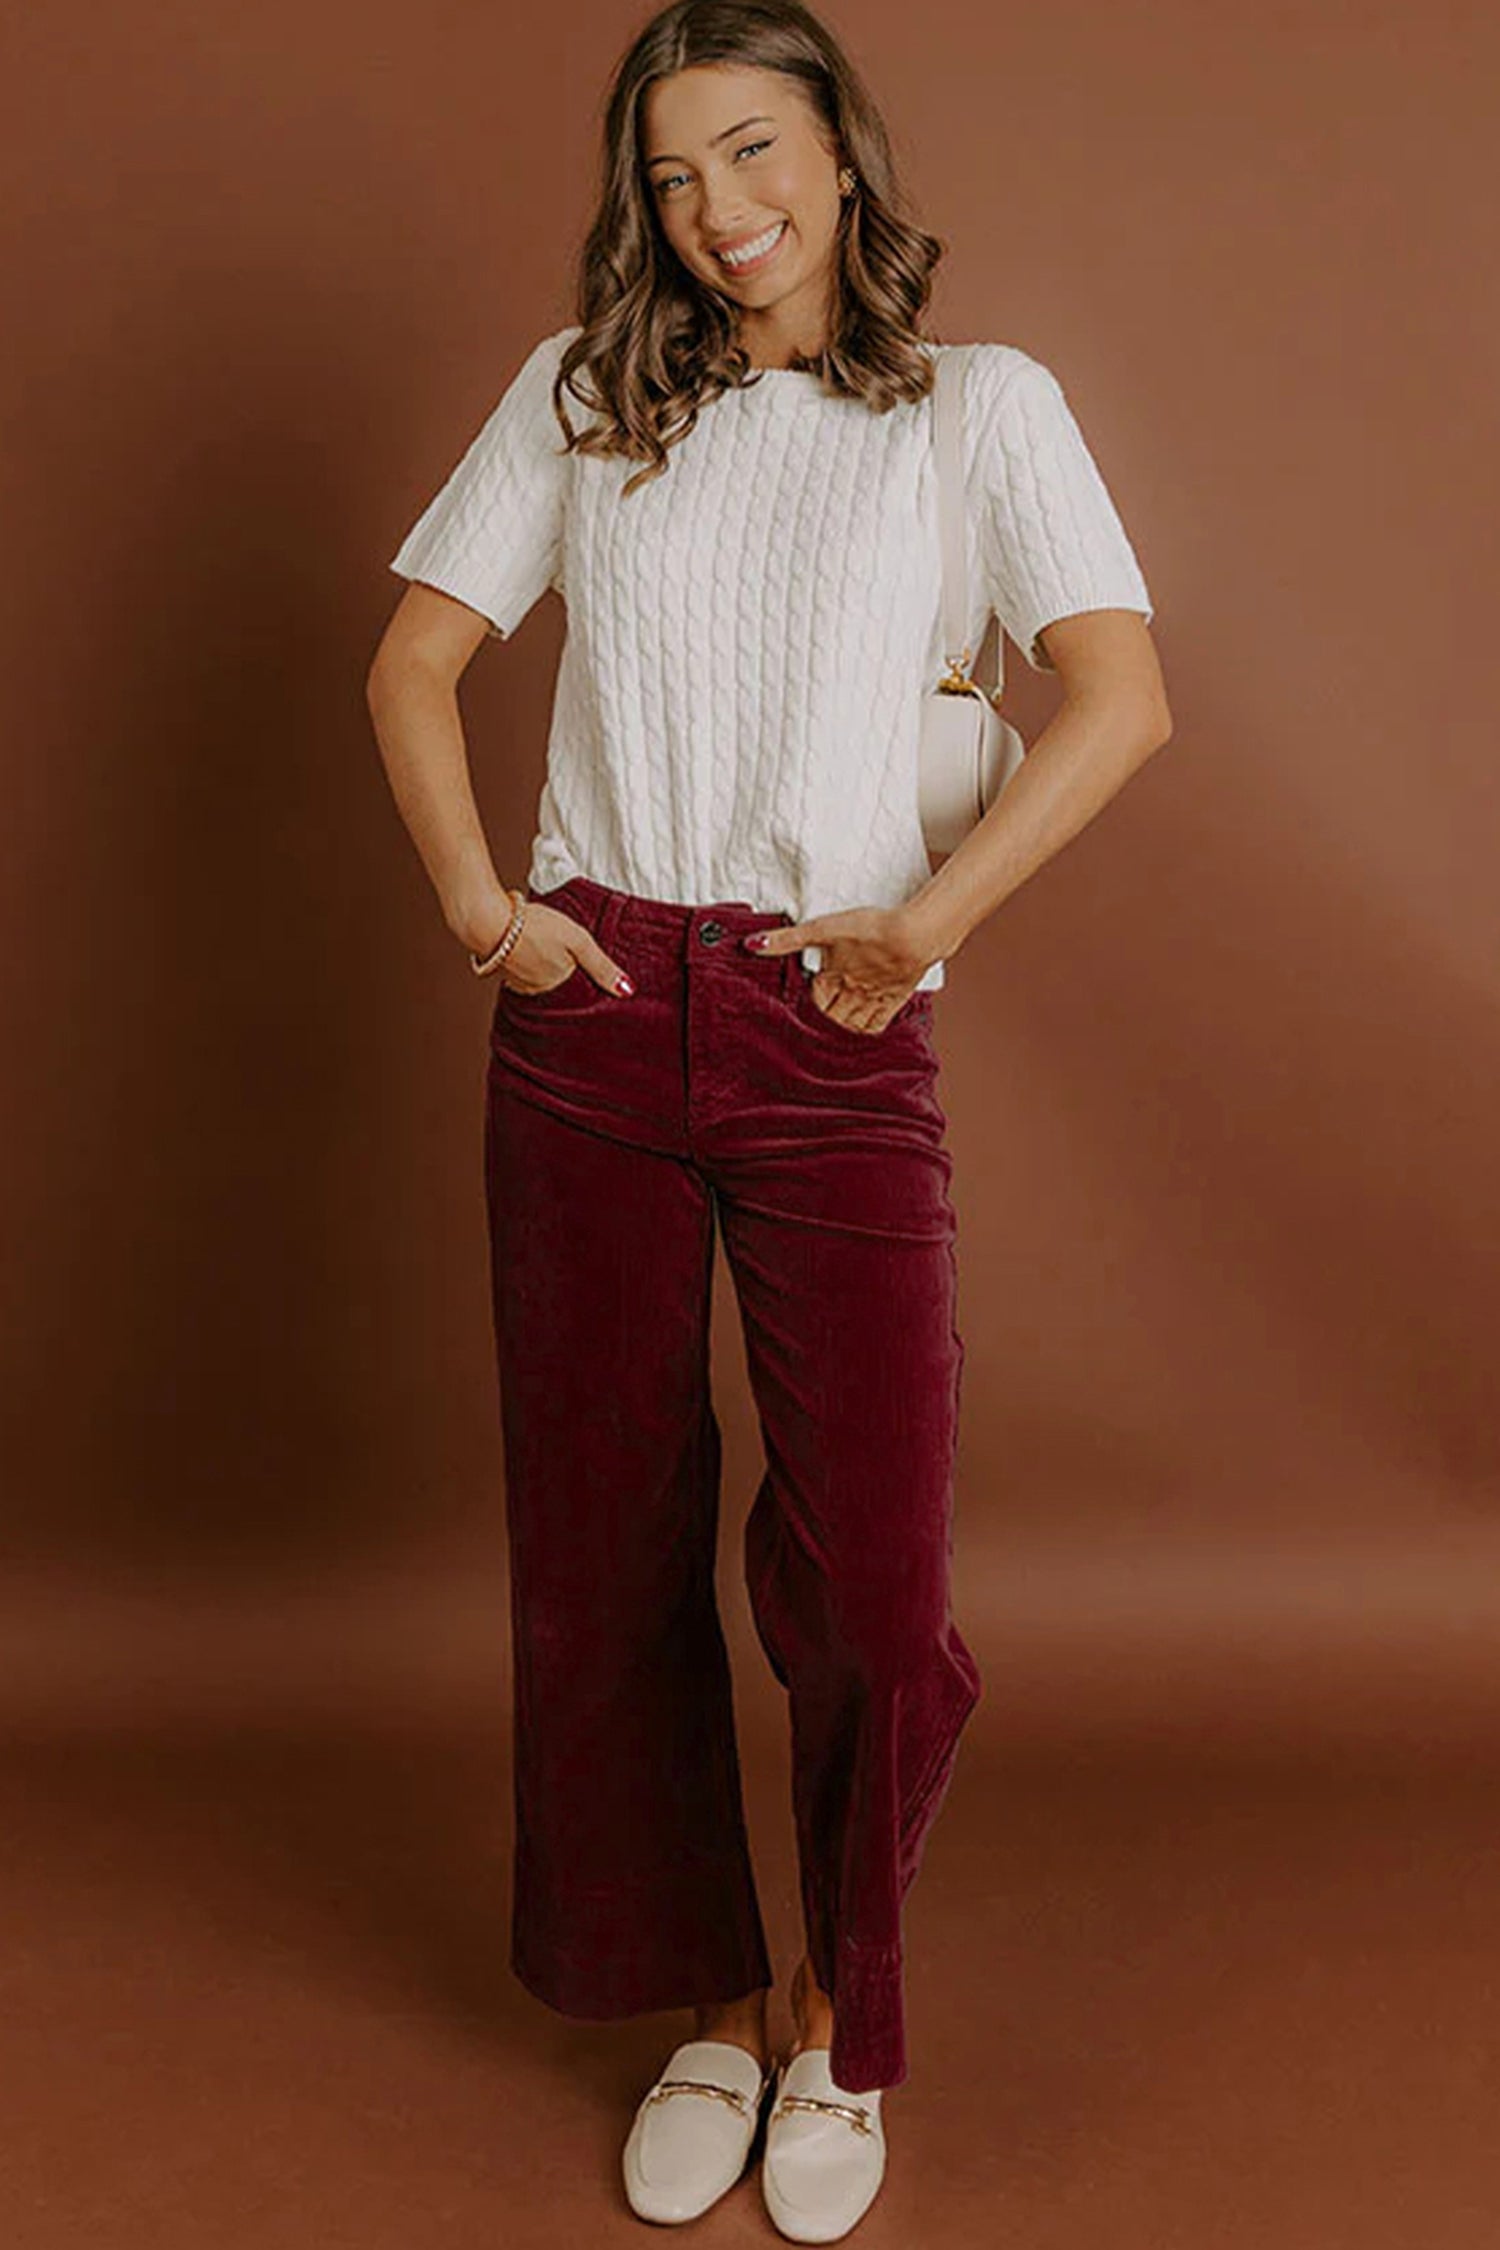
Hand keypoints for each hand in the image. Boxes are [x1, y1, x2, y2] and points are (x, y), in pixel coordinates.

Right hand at [474, 898, 634, 996]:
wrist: (488, 919)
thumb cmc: (534, 926)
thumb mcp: (578, 941)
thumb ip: (601, 965)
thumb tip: (627, 991)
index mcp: (559, 984)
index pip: (581, 990)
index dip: (588, 980)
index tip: (592, 973)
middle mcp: (538, 990)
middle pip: (560, 985)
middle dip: (566, 975)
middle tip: (568, 957)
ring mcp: (518, 981)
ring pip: (541, 978)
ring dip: (546, 968)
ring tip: (549, 951)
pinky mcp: (504, 970)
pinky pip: (523, 971)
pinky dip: (528, 963)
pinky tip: (530, 950)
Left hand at [744, 905, 936, 1033]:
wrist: (914, 936)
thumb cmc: (871, 930)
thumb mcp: (822, 928)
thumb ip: (786, 939)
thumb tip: (750, 945)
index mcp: (831, 978)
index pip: (810, 1000)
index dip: (802, 1003)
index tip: (795, 1007)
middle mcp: (850, 994)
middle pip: (828, 1017)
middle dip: (818, 1020)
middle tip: (811, 1023)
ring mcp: (873, 999)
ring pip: (849, 1024)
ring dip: (838, 1028)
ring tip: (830, 1030)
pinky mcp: (894, 999)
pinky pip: (876, 1025)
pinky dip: (865, 1031)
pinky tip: (859, 1032)